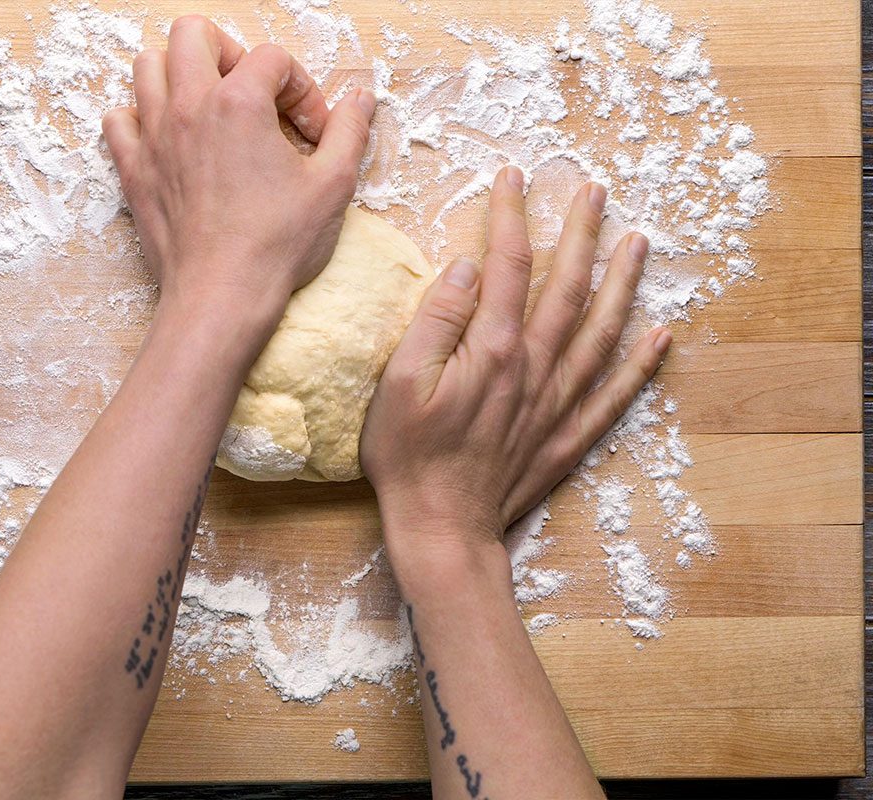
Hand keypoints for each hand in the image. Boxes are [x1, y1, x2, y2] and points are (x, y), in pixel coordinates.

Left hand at [101, 16, 376, 327]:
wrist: (222, 297)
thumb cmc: (276, 246)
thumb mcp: (333, 185)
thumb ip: (349, 131)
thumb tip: (361, 99)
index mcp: (239, 103)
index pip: (272, 58)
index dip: (301, 88)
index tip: (312, 130)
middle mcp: (188, 107)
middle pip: (193, 34)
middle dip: (228, 51)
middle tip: (252, 91)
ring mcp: (154, 137)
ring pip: (147, 65)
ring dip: (179, 74)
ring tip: (209, 106)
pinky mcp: (134, 170)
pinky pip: (119, 119)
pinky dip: (139, 117)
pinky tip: (169, 139)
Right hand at [361, 166, 670, 553]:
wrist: (443, 528)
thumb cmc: (409, 456)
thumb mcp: (399, 381)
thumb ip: (436, 319)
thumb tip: (468, 267)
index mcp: (493, 348)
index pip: (509, 265)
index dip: (512, 215)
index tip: (513, 176)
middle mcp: (536, 367)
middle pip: (567, 286)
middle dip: (581, 232)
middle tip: (596, 191)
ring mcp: (557, 402)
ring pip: (601, 330)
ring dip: (623, 283)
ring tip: (639, 243)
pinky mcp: (567, 436)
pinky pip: (615, 393)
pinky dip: (641, 364)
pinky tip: (660, 337)